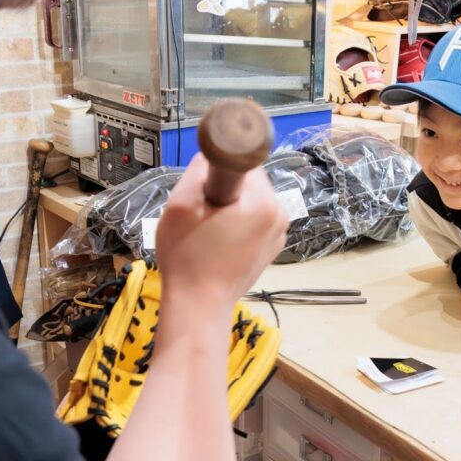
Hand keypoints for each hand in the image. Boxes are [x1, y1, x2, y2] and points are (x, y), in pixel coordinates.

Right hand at [156, 153, 288, 312]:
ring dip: (231, 207)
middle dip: (224, 189)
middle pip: (249, 181)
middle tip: (201, 212)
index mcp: (263, 201)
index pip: (243, 160)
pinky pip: (254, 220)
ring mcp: (279, 232)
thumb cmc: (187, 256)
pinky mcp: (272, 247)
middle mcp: (280, 213)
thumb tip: (211, 155)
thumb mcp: (180, 204)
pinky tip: (220, 241)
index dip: (218, 167)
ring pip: (251, 200)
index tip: (204, 184)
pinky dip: (238, 223)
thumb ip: (198, 169)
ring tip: (209, 229)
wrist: (199, 304)